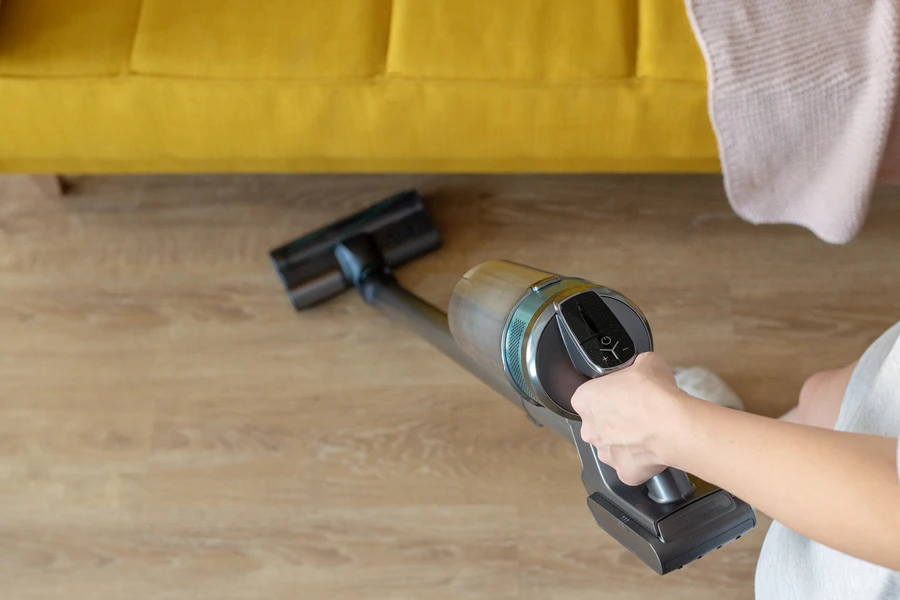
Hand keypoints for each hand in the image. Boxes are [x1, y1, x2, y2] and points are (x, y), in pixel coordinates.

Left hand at [571, 352, 686, 485]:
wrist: (673, 424)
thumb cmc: (654, 394)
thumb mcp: (645, 362)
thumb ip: (635, 366)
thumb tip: (641, 367)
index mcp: (585, 400)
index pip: (589, 395)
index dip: (608, 393)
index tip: (623, 393)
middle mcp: (589, 429)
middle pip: (599, 424)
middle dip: (616, 420)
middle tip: (638, 413)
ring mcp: (605, 453)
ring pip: (613, 446)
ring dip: (627, 441)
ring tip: (649, 431)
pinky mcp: (624, 472)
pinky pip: (630, 465)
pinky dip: (641, 460)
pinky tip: (654, 449)